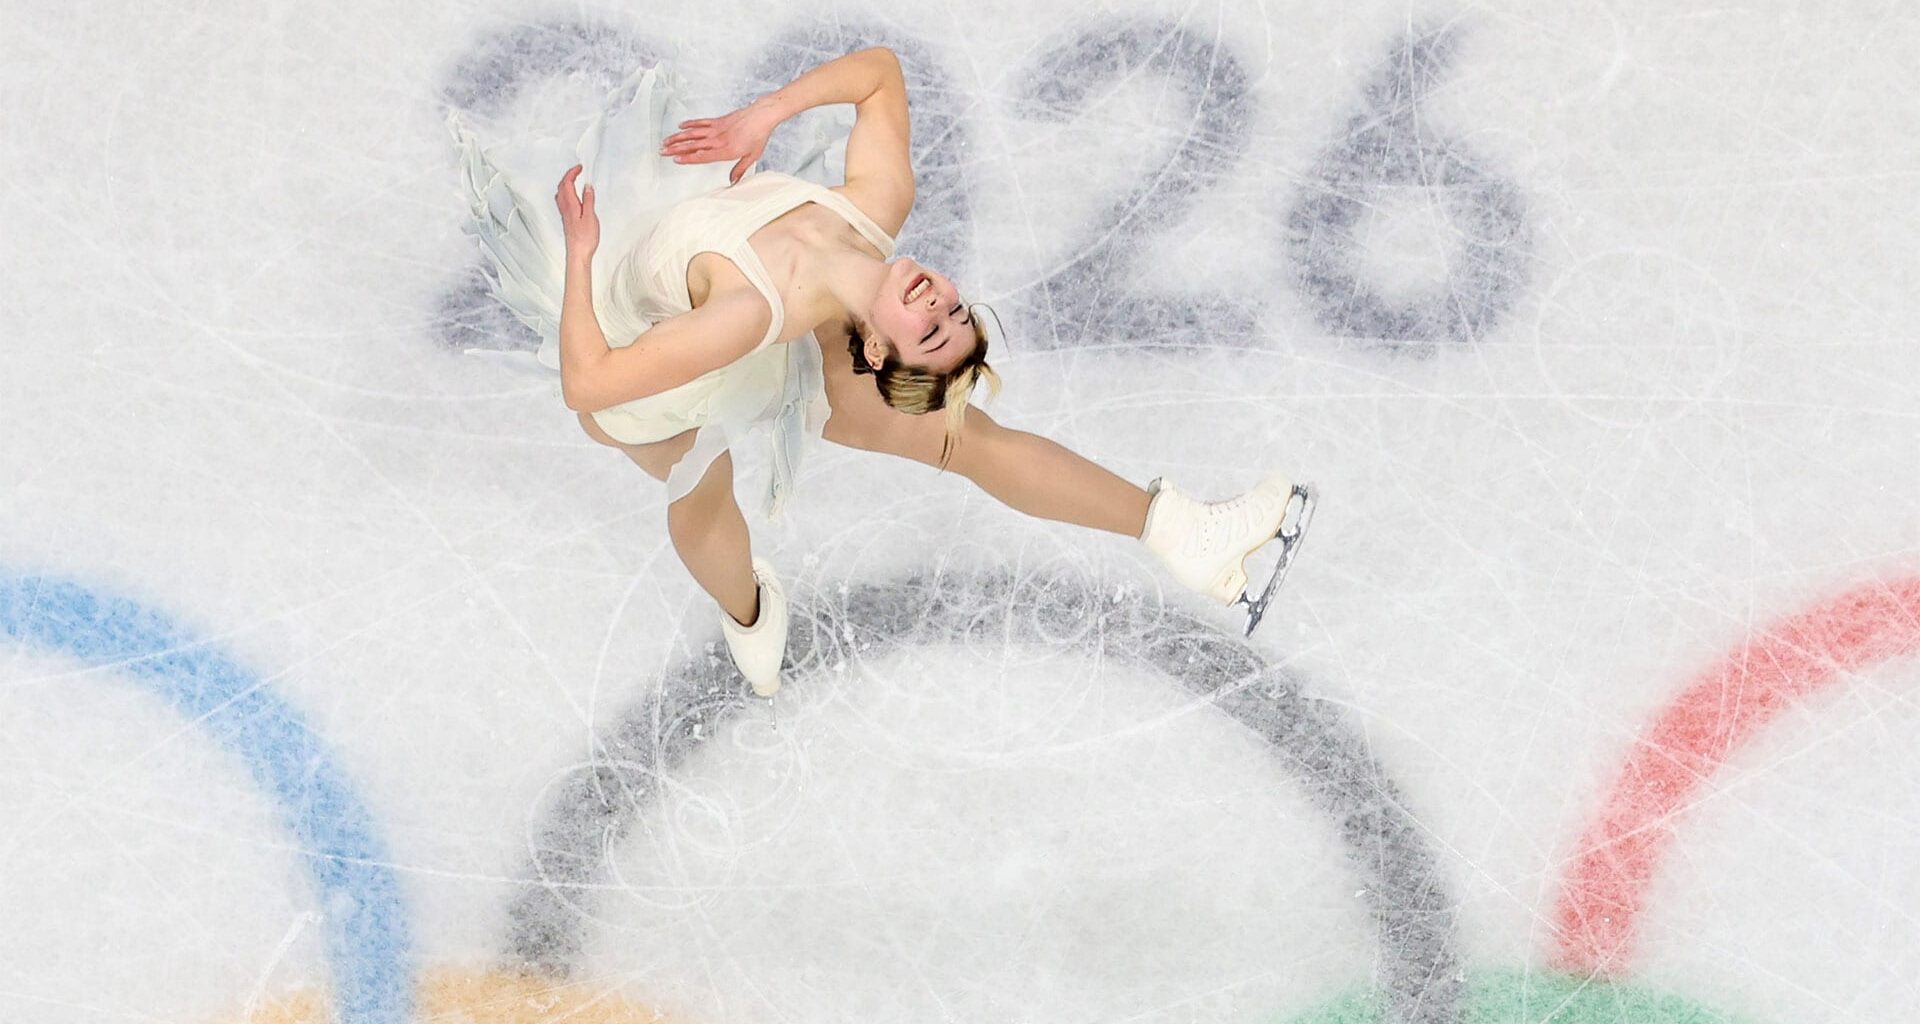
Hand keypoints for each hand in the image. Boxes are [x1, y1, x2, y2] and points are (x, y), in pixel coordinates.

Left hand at [555, 165, 598, 258]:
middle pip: (561, 187)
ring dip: (565, 184)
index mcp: (570, 205)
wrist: (578, 253)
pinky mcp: (567, 219)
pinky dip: (566, 193)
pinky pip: (562, 201)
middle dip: (568, 176)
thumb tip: (587, 186)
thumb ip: (588, 200)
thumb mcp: (590, 216)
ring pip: (560, 193)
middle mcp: (565, 208)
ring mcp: (564, 214)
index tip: (580, 167)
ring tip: (574, 180)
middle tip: (577, 171)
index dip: (572, 173)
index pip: (567, 183)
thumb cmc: (585, 238)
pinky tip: (572, 197)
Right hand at [659, 103, 775, 184]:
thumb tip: (732, 182)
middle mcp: (718, 140)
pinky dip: (690, 124)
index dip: (688, 159)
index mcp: (725, 150)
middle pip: (693, 145)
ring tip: (665, 141)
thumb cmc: (759, 135)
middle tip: (662, 152)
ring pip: (693, 133)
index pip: (702, 156)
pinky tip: (680, 126)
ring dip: (678, 137)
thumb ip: (740, 169)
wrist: (762, 115)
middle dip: (676, 149)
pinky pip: (701, 122)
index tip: (675, 160)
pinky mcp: (718, 121)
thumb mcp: (752, 156)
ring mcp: (716, 129)